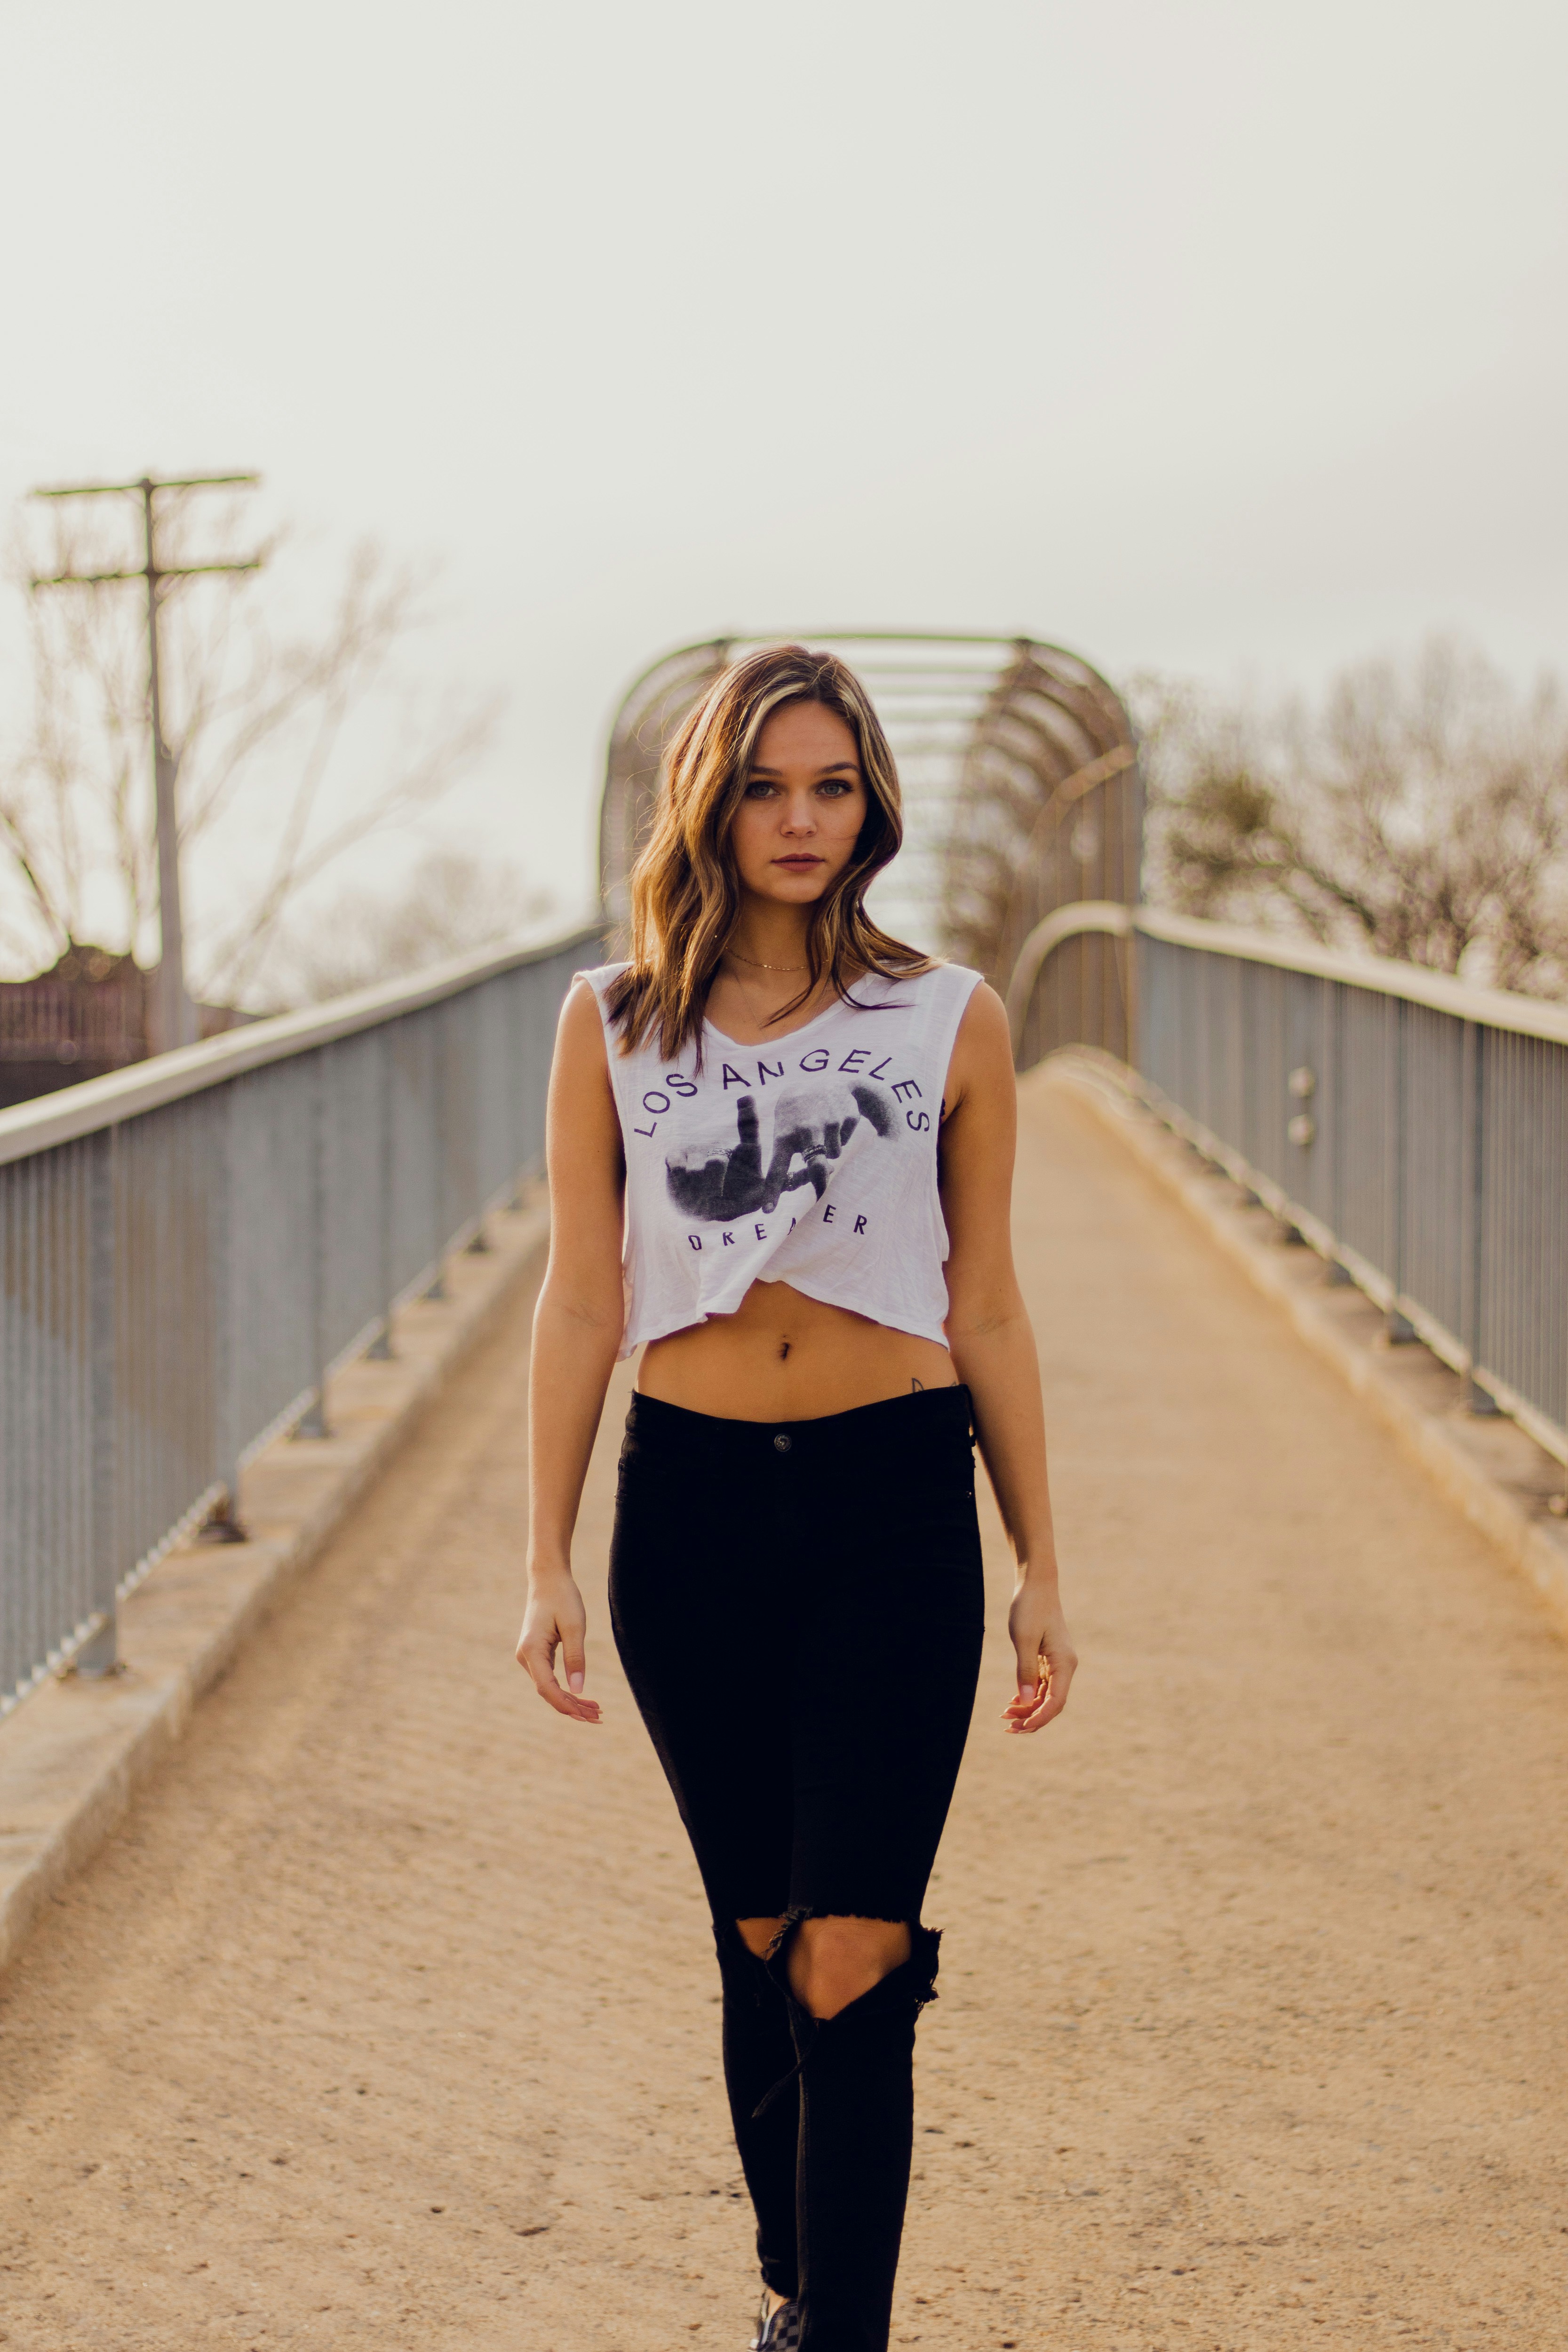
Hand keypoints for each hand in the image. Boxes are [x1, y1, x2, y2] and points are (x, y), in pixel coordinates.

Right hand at [516, 1568, 600, 1723]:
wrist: (548, 1579)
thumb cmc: (563, 1598)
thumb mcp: (574, 1627)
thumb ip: (576, 1658)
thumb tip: (578, 1690)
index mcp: (531, 1650)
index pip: (546, 1687)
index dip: (565, 1704)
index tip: (585, 1716)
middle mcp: (525, 1656)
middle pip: (548, 1691)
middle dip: (572, 1707)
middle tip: (598, 1718)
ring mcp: (528, 1656)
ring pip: (549, 1687)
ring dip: (571, 1700)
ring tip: (596, 1711)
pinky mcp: (536, 1654)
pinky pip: (550, 1678)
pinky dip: (566, 1688)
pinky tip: (584, 1698)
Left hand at [1003, 1577, 1075, 1734]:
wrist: (1036, 1585)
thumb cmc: (1030, 1608)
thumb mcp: (1024, 1640)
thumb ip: (1026, 1671)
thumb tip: (1026, 1700)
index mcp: (1064, 1663)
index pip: (1056, 1702)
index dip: (1039, 1718)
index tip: (1021, 1727)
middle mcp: (1065, 1666)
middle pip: (1052, 1703)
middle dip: (1032, 1718)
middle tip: (1009, 1728)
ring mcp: (1057, 1663)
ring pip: (1046, 1696)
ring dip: (1028, 1708)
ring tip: (1006, 1717)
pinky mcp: (1048, 1658)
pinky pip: (1042, 1685)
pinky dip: (1029, 1695)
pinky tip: (1013, 1703)